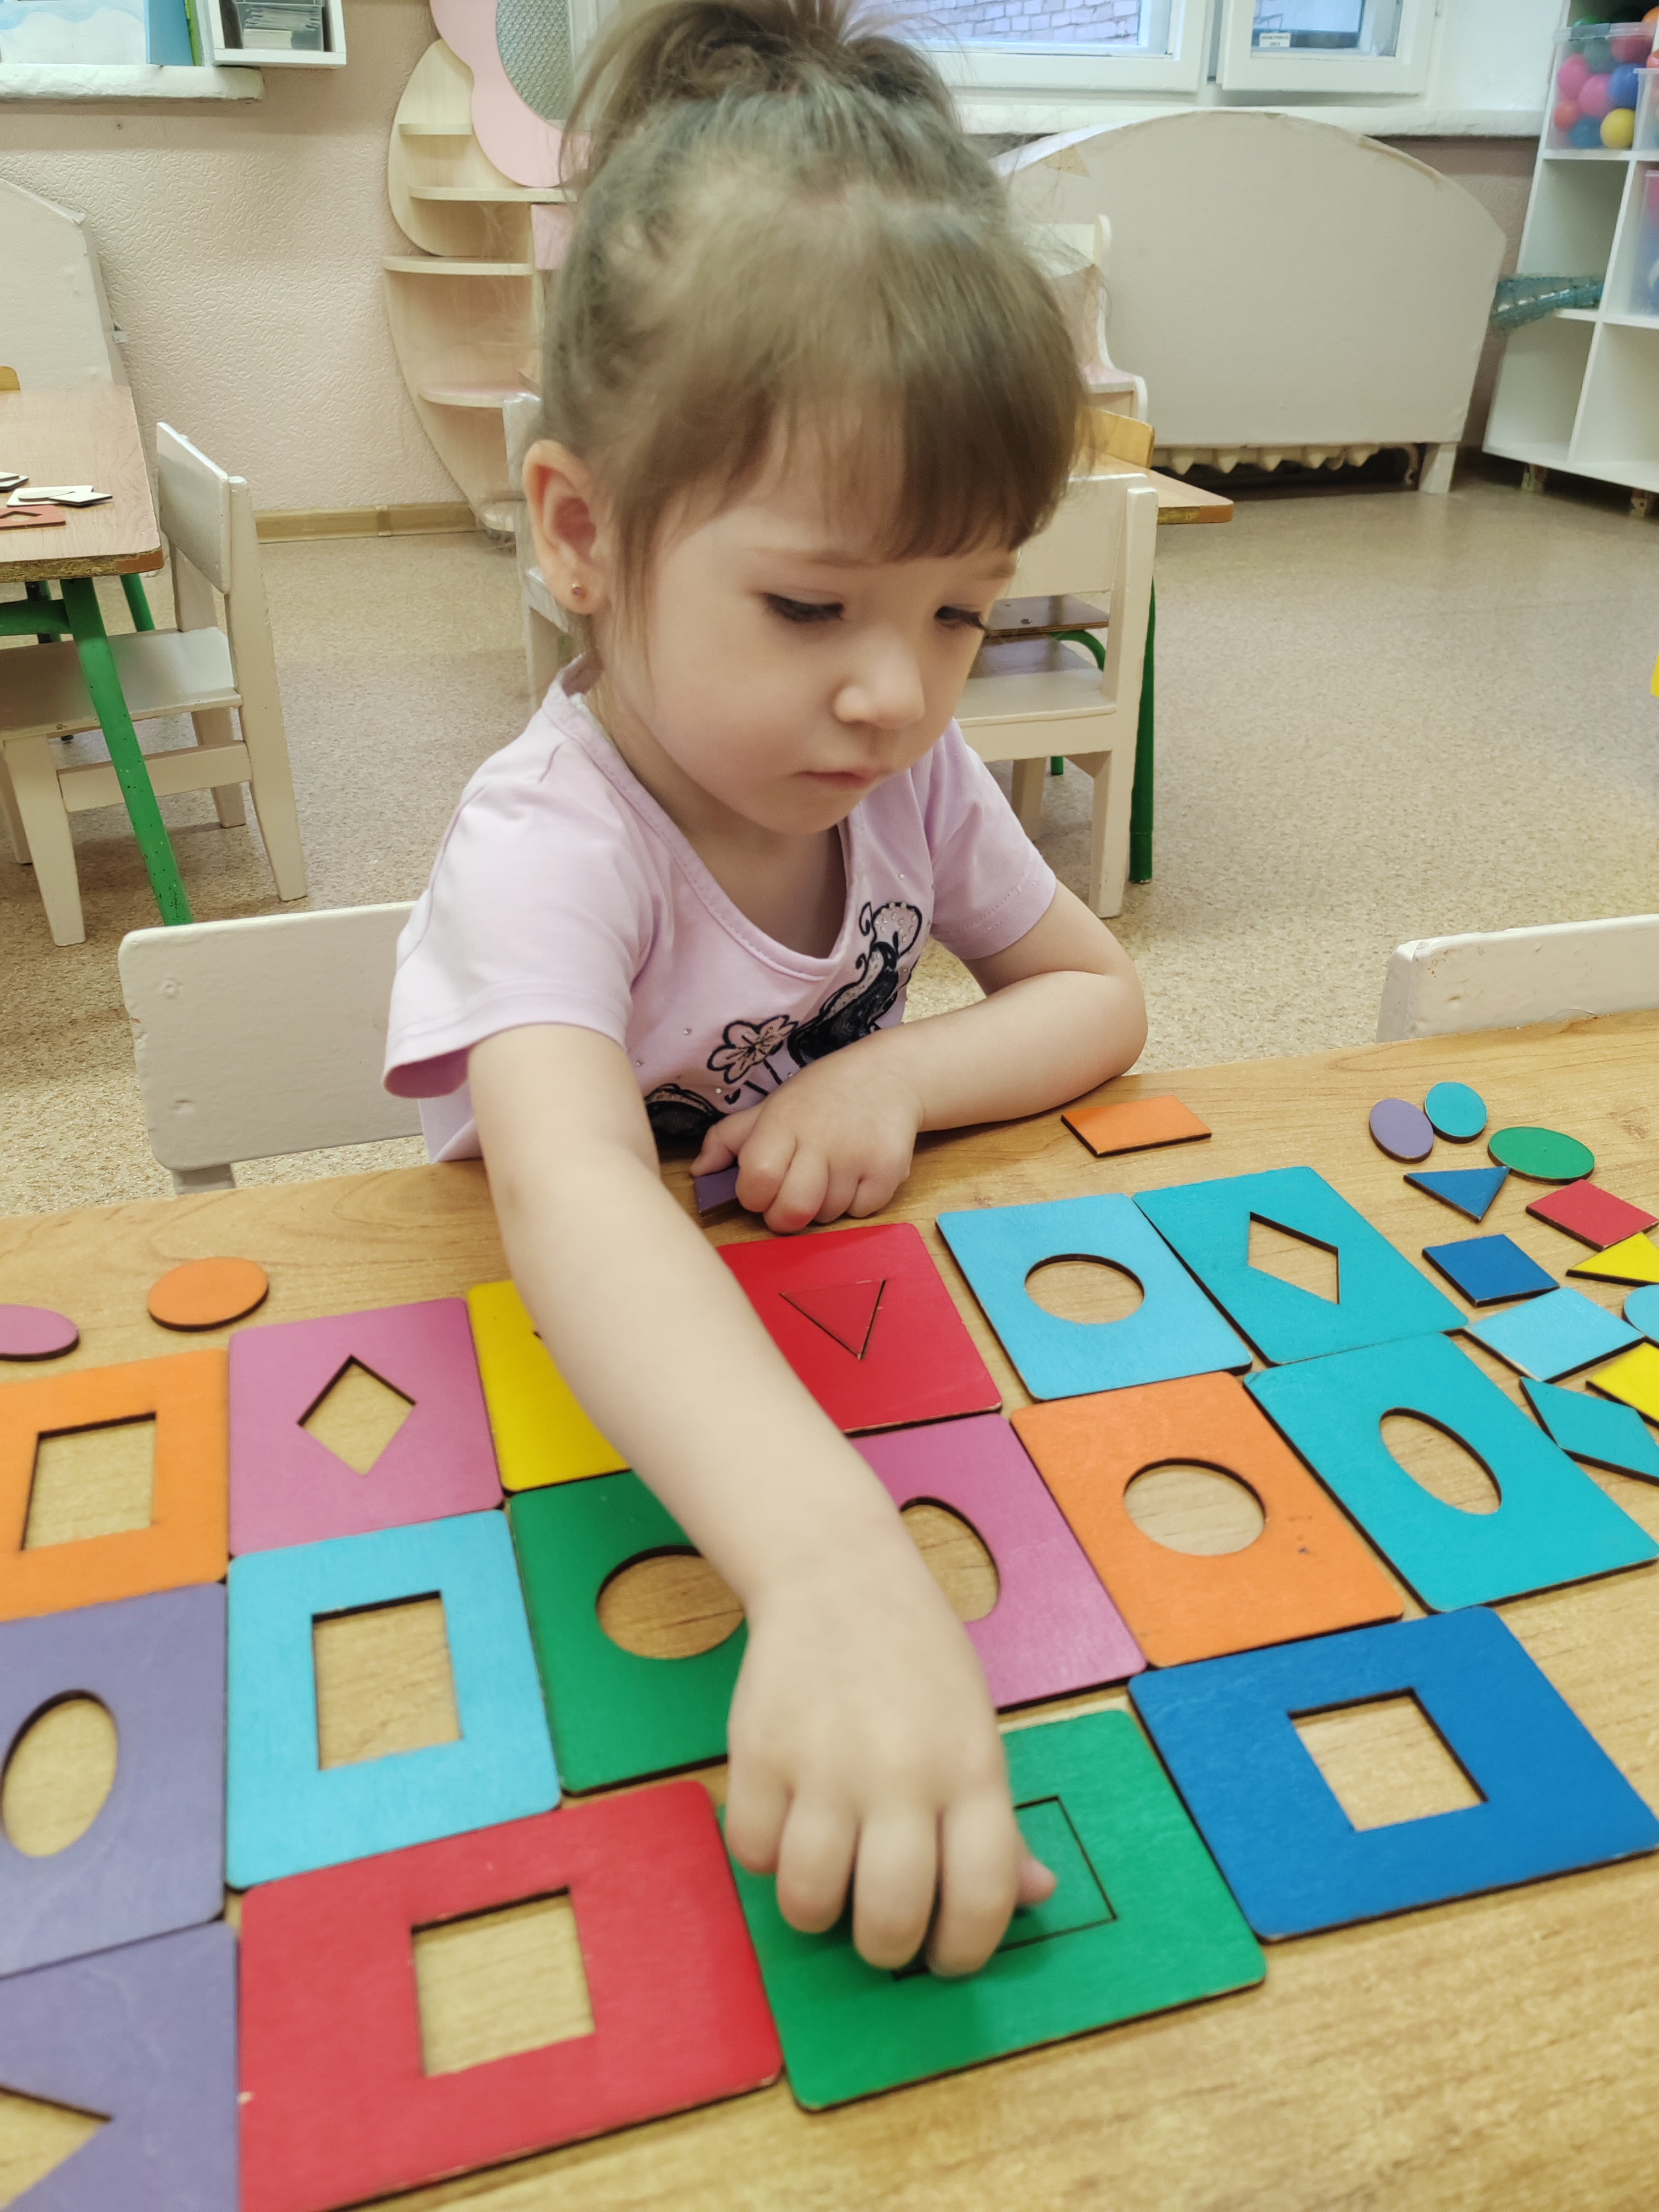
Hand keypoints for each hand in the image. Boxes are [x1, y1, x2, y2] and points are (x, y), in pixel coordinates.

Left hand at [689, 1042, 922, 1232]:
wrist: (890, 1076)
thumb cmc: (820, 1095)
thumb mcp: (770, 1106)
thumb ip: (729, 1139)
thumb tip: (696, 1173)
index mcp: (784, 1122)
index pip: (757, 1181)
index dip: (753, 1195)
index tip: (761, 1185)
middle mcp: (822, 1140)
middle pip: (791, 1211)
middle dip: (783, 1215)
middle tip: (789, 1195)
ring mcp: (858, 1157)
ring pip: (825, 1216)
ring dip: (820, 1206)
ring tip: (828, 1173)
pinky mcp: (889, 1172)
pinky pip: (860, 1213)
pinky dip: (854, 1203)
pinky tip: (856, 1173)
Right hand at [722, 1526, 1053, 1974]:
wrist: (839, 1575)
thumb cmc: (920, 1662)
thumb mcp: (978, 1731)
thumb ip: (1000, 1822)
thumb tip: (1035, 1897)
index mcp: (971, 1768)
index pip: (983, 1898)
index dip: (965, 1951)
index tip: (947, 1955)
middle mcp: (901, 1772)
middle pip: (890, 1918)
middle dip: (886, 1946)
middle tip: (882, 1928)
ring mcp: (823, 1763)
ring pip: (809, 1899)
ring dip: (817, 1909)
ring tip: (827, 1879)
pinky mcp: (758, 1751)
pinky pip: (754, 1853)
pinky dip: (766, 1856)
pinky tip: (786, 1821)